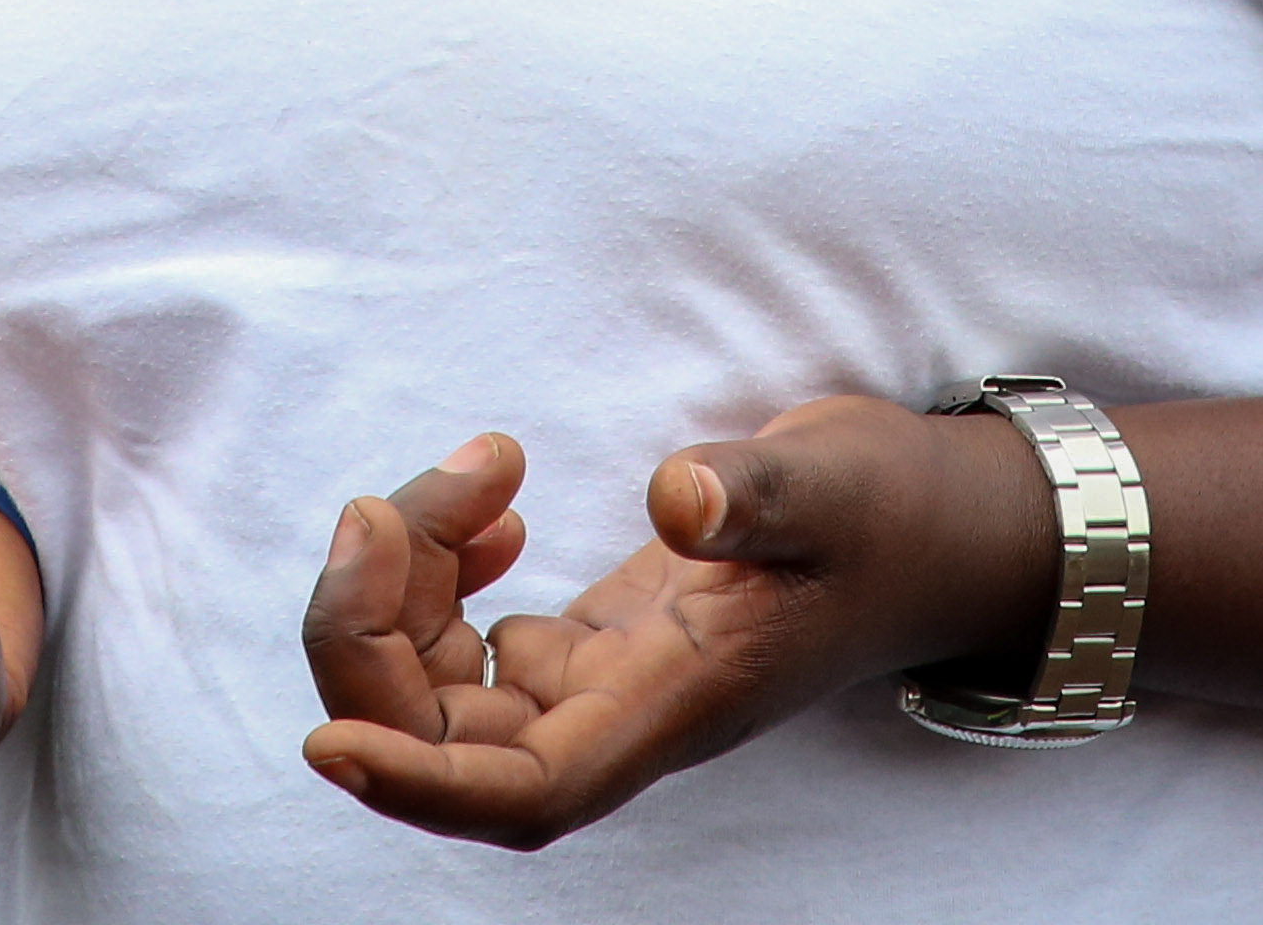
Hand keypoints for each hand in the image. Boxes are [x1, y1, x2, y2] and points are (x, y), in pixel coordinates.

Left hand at [298, 399, 1045, 851]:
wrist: (932, 527)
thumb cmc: (891, 516)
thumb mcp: (832, 483)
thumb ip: (755, 494)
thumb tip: (678, 496)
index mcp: (675, 707)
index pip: (527, 790)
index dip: (420, 782)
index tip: (329, 740)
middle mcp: (624, 714)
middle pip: (447, 741)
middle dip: (371, 636)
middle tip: (379, 509)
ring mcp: (602, 682)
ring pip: (441, 687)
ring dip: (403, 585)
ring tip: (473, 472)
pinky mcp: (593, 640)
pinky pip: (471, 644)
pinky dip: (441, 574)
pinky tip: (493, 501)